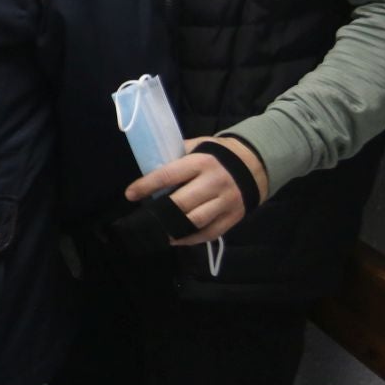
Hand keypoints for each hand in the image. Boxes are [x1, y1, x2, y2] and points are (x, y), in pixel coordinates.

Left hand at [123, 135, 269, 244]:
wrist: (255, 164)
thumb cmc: (217, 154)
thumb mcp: (198, 146)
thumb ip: (176, 155)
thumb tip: (148, 167)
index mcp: (200, 163)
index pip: (168, 176)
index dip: (146, 186)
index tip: (130, 194)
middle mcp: (214, 183)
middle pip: (180, 203)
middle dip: (159, 212)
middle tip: (143, 217)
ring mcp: (225, 202)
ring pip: (194, 221)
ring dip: (172, 229)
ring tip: (157, 231)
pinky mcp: (232, 217)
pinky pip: (208, 233)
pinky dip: (189, 239)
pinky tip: (175, 239)